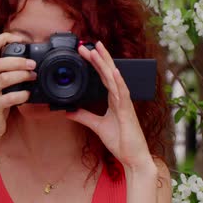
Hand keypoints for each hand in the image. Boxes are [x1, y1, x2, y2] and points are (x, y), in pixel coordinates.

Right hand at [0, 33, 36, 139]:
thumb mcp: (0, 84)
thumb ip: (9, 72)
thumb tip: (31, 60)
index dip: (5, 38)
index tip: (22, 39)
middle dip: (17, 60)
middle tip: (33, 64)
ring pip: (3, 78)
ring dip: (21, 75)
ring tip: (33, 77)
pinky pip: (7, 98)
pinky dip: (20, 95)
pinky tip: (27, 94)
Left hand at [65, 41, 154, 170]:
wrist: (133, 158)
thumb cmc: (121, 141)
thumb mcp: (97, 126)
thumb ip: (84, 116)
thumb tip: (69, 111)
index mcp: (114, 99)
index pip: (103, 76)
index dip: (95, 63)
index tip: (86, 51)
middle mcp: (120, 98)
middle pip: (109, 73)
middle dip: (99, 57)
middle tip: (88, 44)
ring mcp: (125, 104)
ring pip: (114, 79)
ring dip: (106, 64)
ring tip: (97, 50)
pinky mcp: (128, 112)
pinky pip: (123, 94)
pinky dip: (119, 82)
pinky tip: (114, 72)